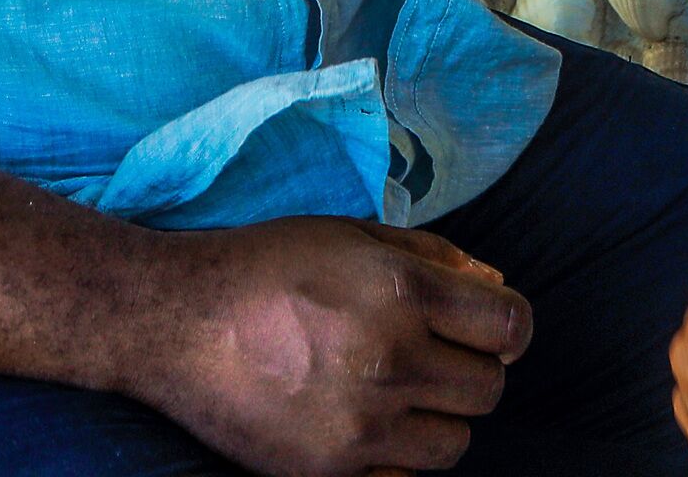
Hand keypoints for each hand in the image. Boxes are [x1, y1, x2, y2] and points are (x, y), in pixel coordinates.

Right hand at [137, 216, 532, 476]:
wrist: (177, 323)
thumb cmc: (267, 266)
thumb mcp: (353, 235)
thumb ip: (434, 258)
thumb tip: (494, 287)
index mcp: (401, 293)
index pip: (510, 326)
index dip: (509, 325)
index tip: (490, 326)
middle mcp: (390, 362)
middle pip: (489, 389)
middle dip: (473, 368)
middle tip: (435, 353)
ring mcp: (359, 426)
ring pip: (455, 443)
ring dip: (440, 417)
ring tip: (399, 391)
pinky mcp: (328, 472)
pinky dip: (398, 456)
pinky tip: (367, 422)